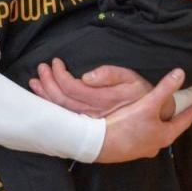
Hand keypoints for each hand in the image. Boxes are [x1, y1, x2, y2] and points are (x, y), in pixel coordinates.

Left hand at [29, 59, 165, 118]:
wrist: (155, 118)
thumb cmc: (143, 94)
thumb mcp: (132, 79)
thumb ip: (110, 74)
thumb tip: (86, 77)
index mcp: (101, 101)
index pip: (71, 88)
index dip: (59, 75)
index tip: (55, 62)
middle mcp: (93, 115)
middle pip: (61, 102)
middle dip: (47, 84)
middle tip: (40, 69)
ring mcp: (90, 123)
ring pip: (61, 112)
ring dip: (46, 96)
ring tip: (36, 82)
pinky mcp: (90, 127)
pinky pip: (66, 119)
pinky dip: (53, 107)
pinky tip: (45, 99)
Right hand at [94, 72, 191, 162]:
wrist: (99, 143)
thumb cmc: (127, 124)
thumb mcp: (148, 104)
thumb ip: (165, 89)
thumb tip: (181, 73)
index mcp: (165, 135)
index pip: (183, 121)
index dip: (191, 112)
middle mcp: (156, 145)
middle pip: (170, 130)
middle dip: (175, 120)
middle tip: (180, 110)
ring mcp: (142, 150)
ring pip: (156, 135)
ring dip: (158, 127)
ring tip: (160, 118)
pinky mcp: (129, 151)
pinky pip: (143, 138)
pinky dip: (145, 131)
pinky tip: (139, 127)